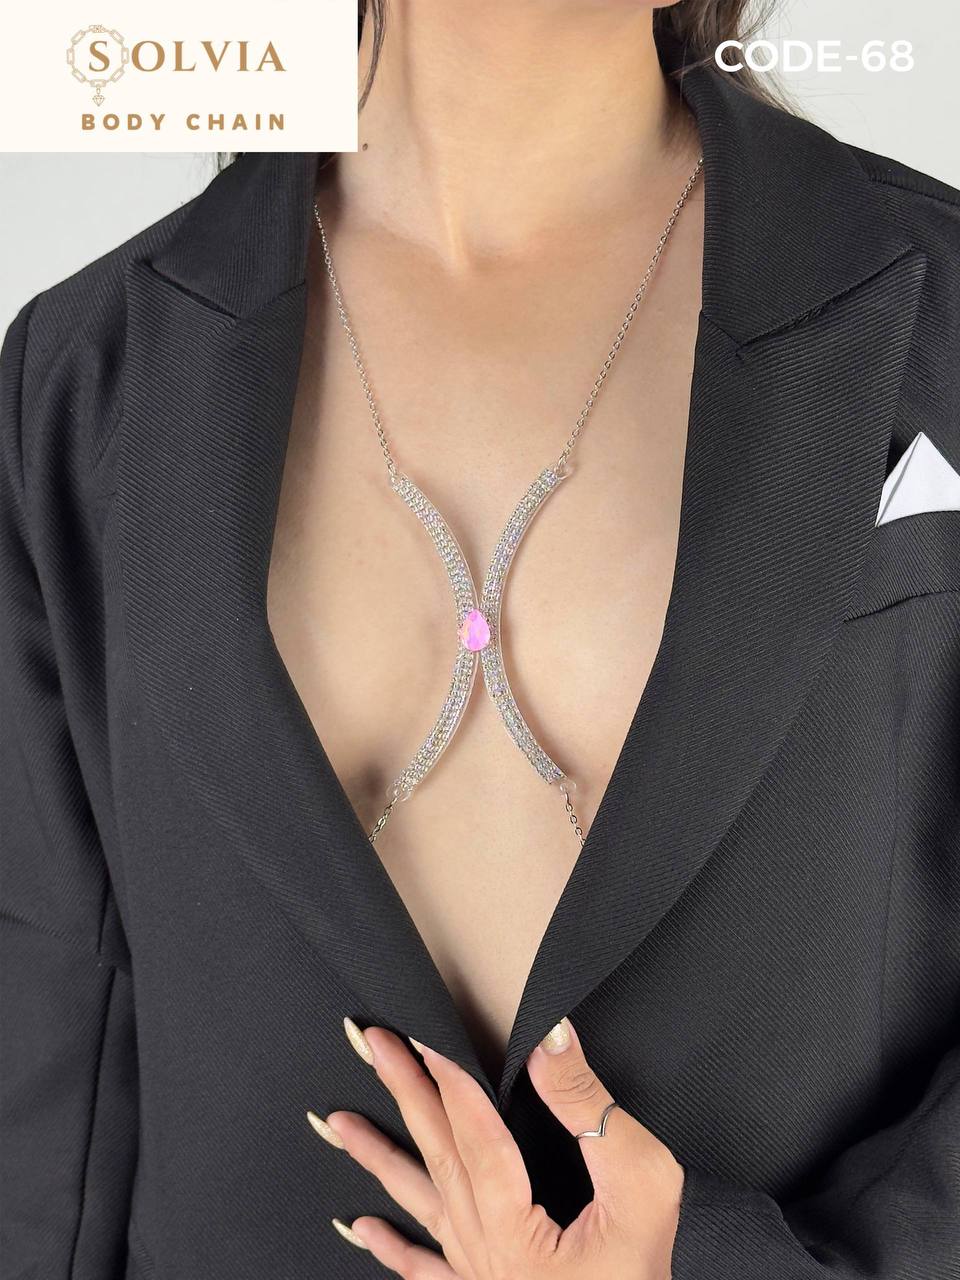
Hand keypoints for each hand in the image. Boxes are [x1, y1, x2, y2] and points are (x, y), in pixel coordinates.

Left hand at [309, 1015, 684, 1277]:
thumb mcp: (641, 1183)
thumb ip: (590, 1110)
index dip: (450, 1079)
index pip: (476, 1138)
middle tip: (371, 1044)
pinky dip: (393, 1249)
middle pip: (439, 1159)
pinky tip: (360, 1228)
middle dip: (404, 1094)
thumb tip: (550, 1040)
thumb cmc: (650, 1271)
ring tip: (337, 1122)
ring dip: (378, 1158)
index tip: (421, 1034)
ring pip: (422, 1207)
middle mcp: (488, 1258)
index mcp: (518, 1234)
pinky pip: (427, 1273)